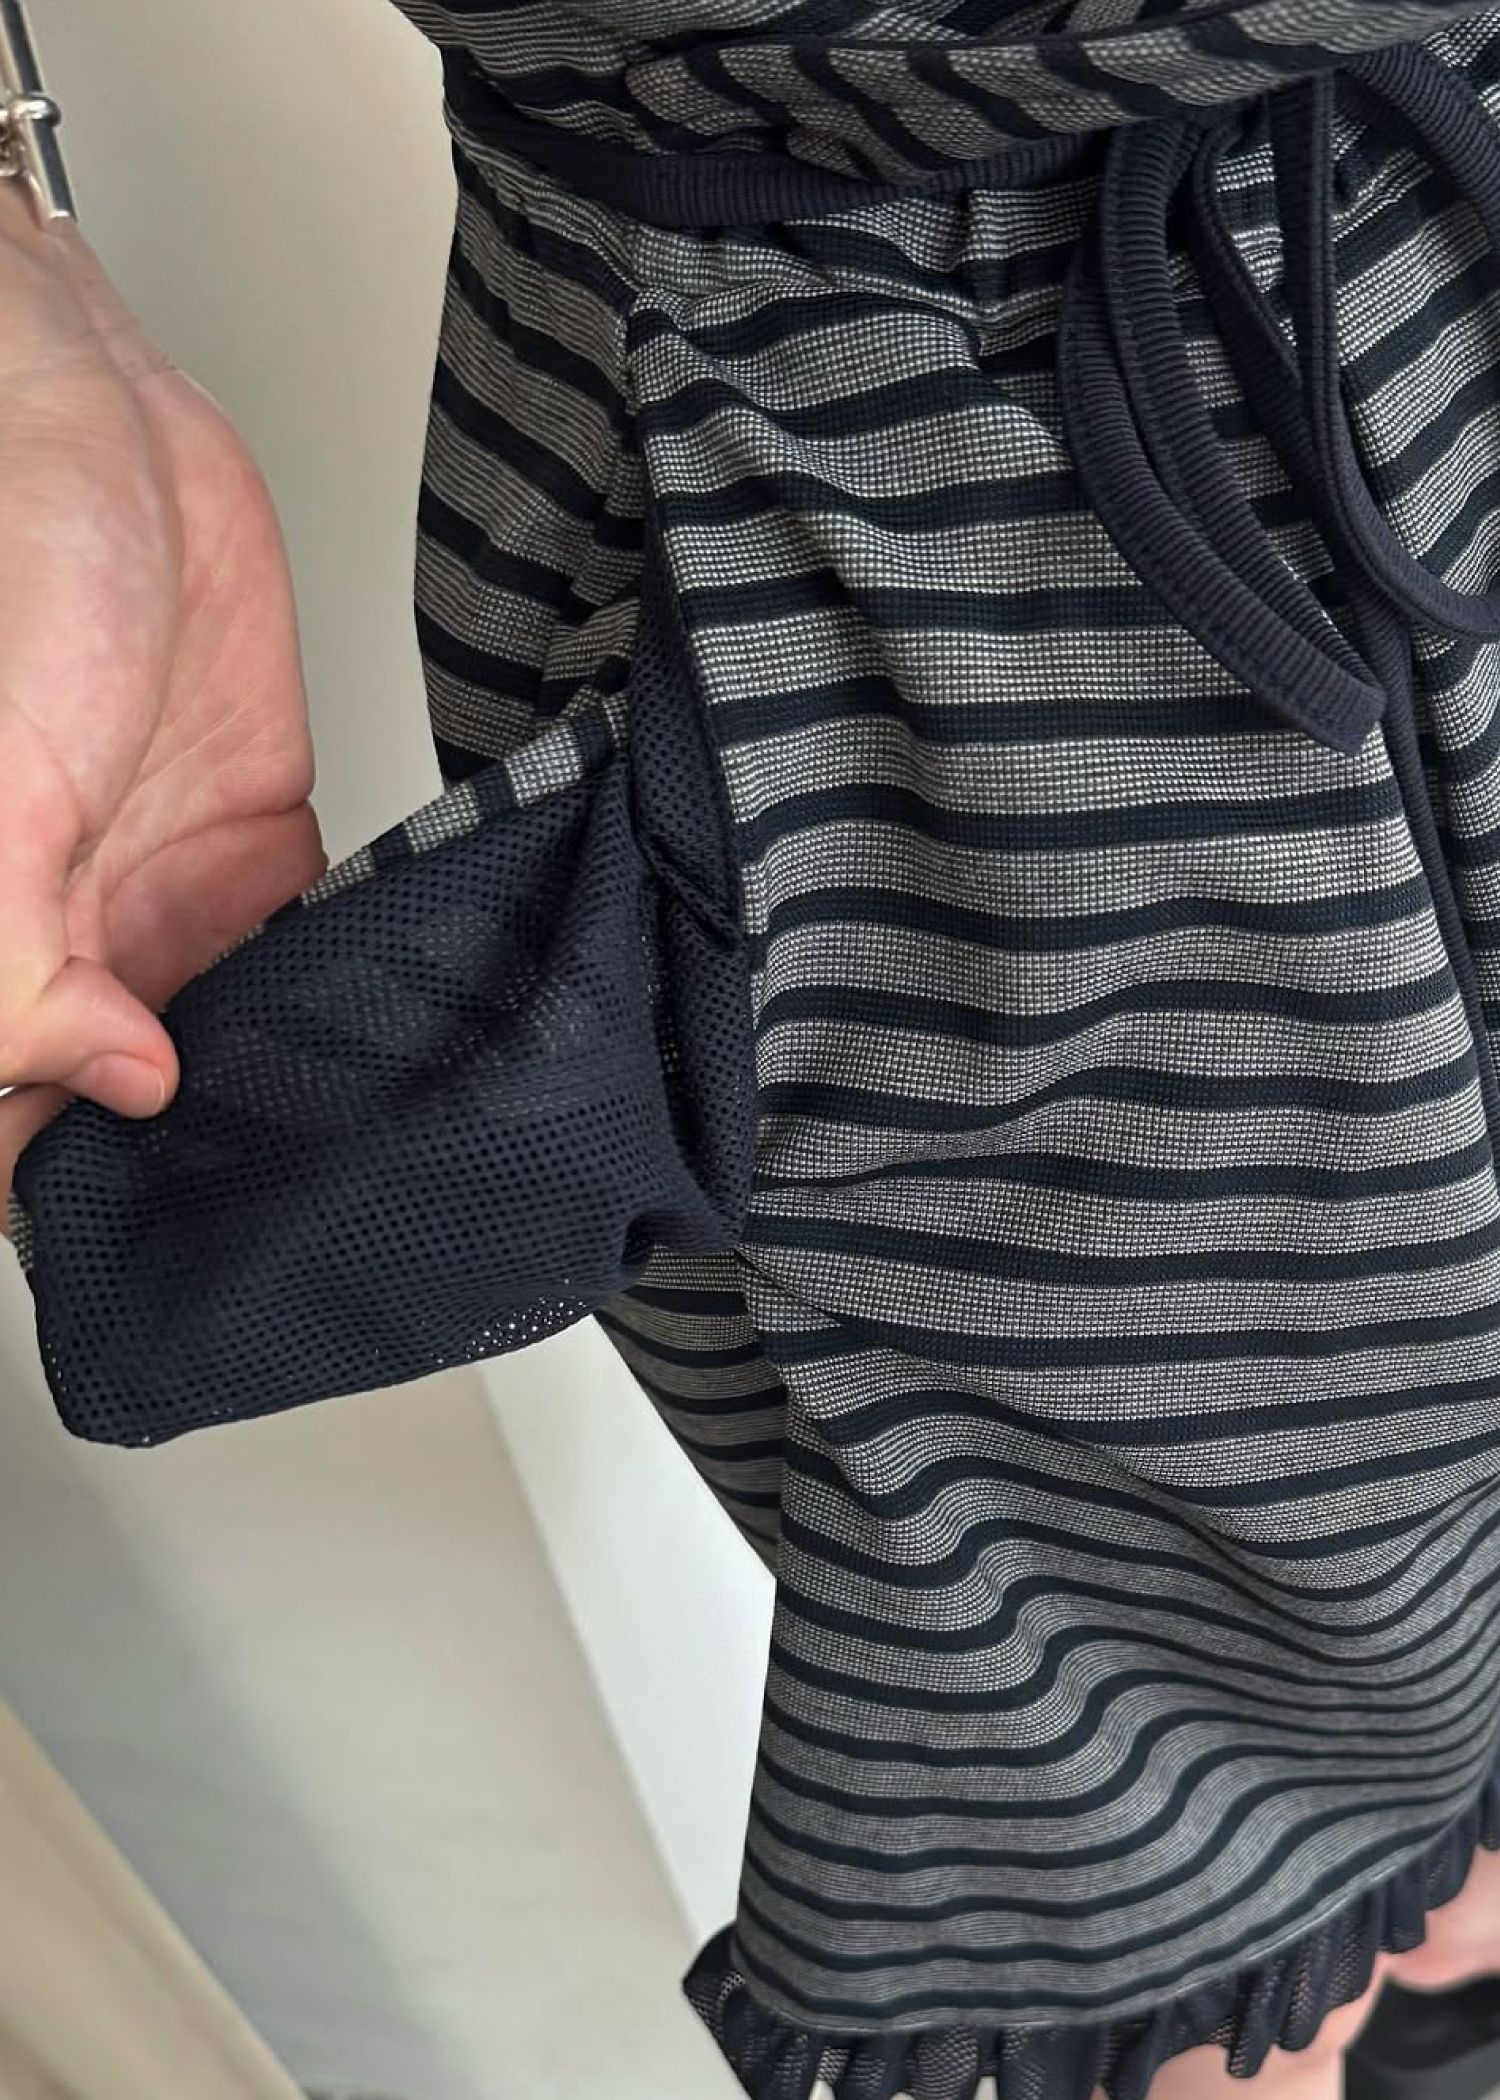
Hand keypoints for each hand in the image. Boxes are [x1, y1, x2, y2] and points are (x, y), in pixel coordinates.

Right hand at [0, 191, 325, 1221]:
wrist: (89, 420)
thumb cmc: (9, 568)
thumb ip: (19, 964)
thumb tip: (114, 1087)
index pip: (7, 1114)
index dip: (60, 1192)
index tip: (144, 1262)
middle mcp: (58, 935)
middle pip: (113, 1101)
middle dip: (187, 1168)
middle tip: (281, 1236)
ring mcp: (152, 892)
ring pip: (214, 1042)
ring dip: (274, 1098)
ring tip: (349, 1170)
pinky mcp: (248, 838)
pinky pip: (293, 950)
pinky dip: (333, 1000)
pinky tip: (384, 1050)